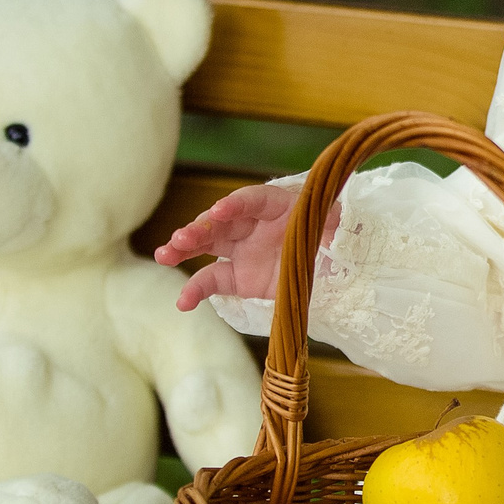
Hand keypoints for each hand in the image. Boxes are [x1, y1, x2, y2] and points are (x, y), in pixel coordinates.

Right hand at [151, 184, 336, 312]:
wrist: (339, 271)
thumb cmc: (337, 240)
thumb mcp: (339, 226)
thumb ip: (329, 220)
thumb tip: (330, 215)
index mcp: (277, 206)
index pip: (252, 201)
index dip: (235, 205)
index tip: (220, 211)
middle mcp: (254, 225)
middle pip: (221, 221)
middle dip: (200, 227)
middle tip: (181, 238)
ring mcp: (243, 250)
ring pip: (207, 244)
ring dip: (184, 248)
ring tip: (164, 255)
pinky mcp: (239, 278)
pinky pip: (213, 281)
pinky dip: (196, 290)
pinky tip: (182, 302)